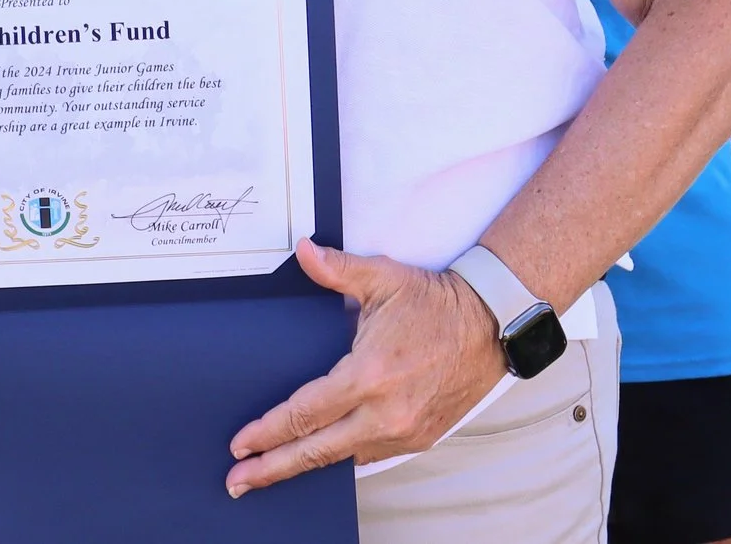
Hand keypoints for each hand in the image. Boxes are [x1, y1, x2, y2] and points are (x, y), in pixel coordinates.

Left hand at [224, 239, 507, 496]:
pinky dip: (342, 457)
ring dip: (306, 466)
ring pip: (343, 458)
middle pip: (317, 450)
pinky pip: (371, 455)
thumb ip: (336, 269)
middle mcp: (386, 412)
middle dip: (273, 468)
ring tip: (272, 473)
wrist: (492, 325)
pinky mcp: (420, 437)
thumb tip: (303, 250)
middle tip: (238, 481)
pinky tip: (320, 457)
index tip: (241, 444)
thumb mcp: (382, 277)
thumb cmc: (436, 301)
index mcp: (368, 375)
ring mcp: (405, 430)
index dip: (268, 431)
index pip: (305, 413)